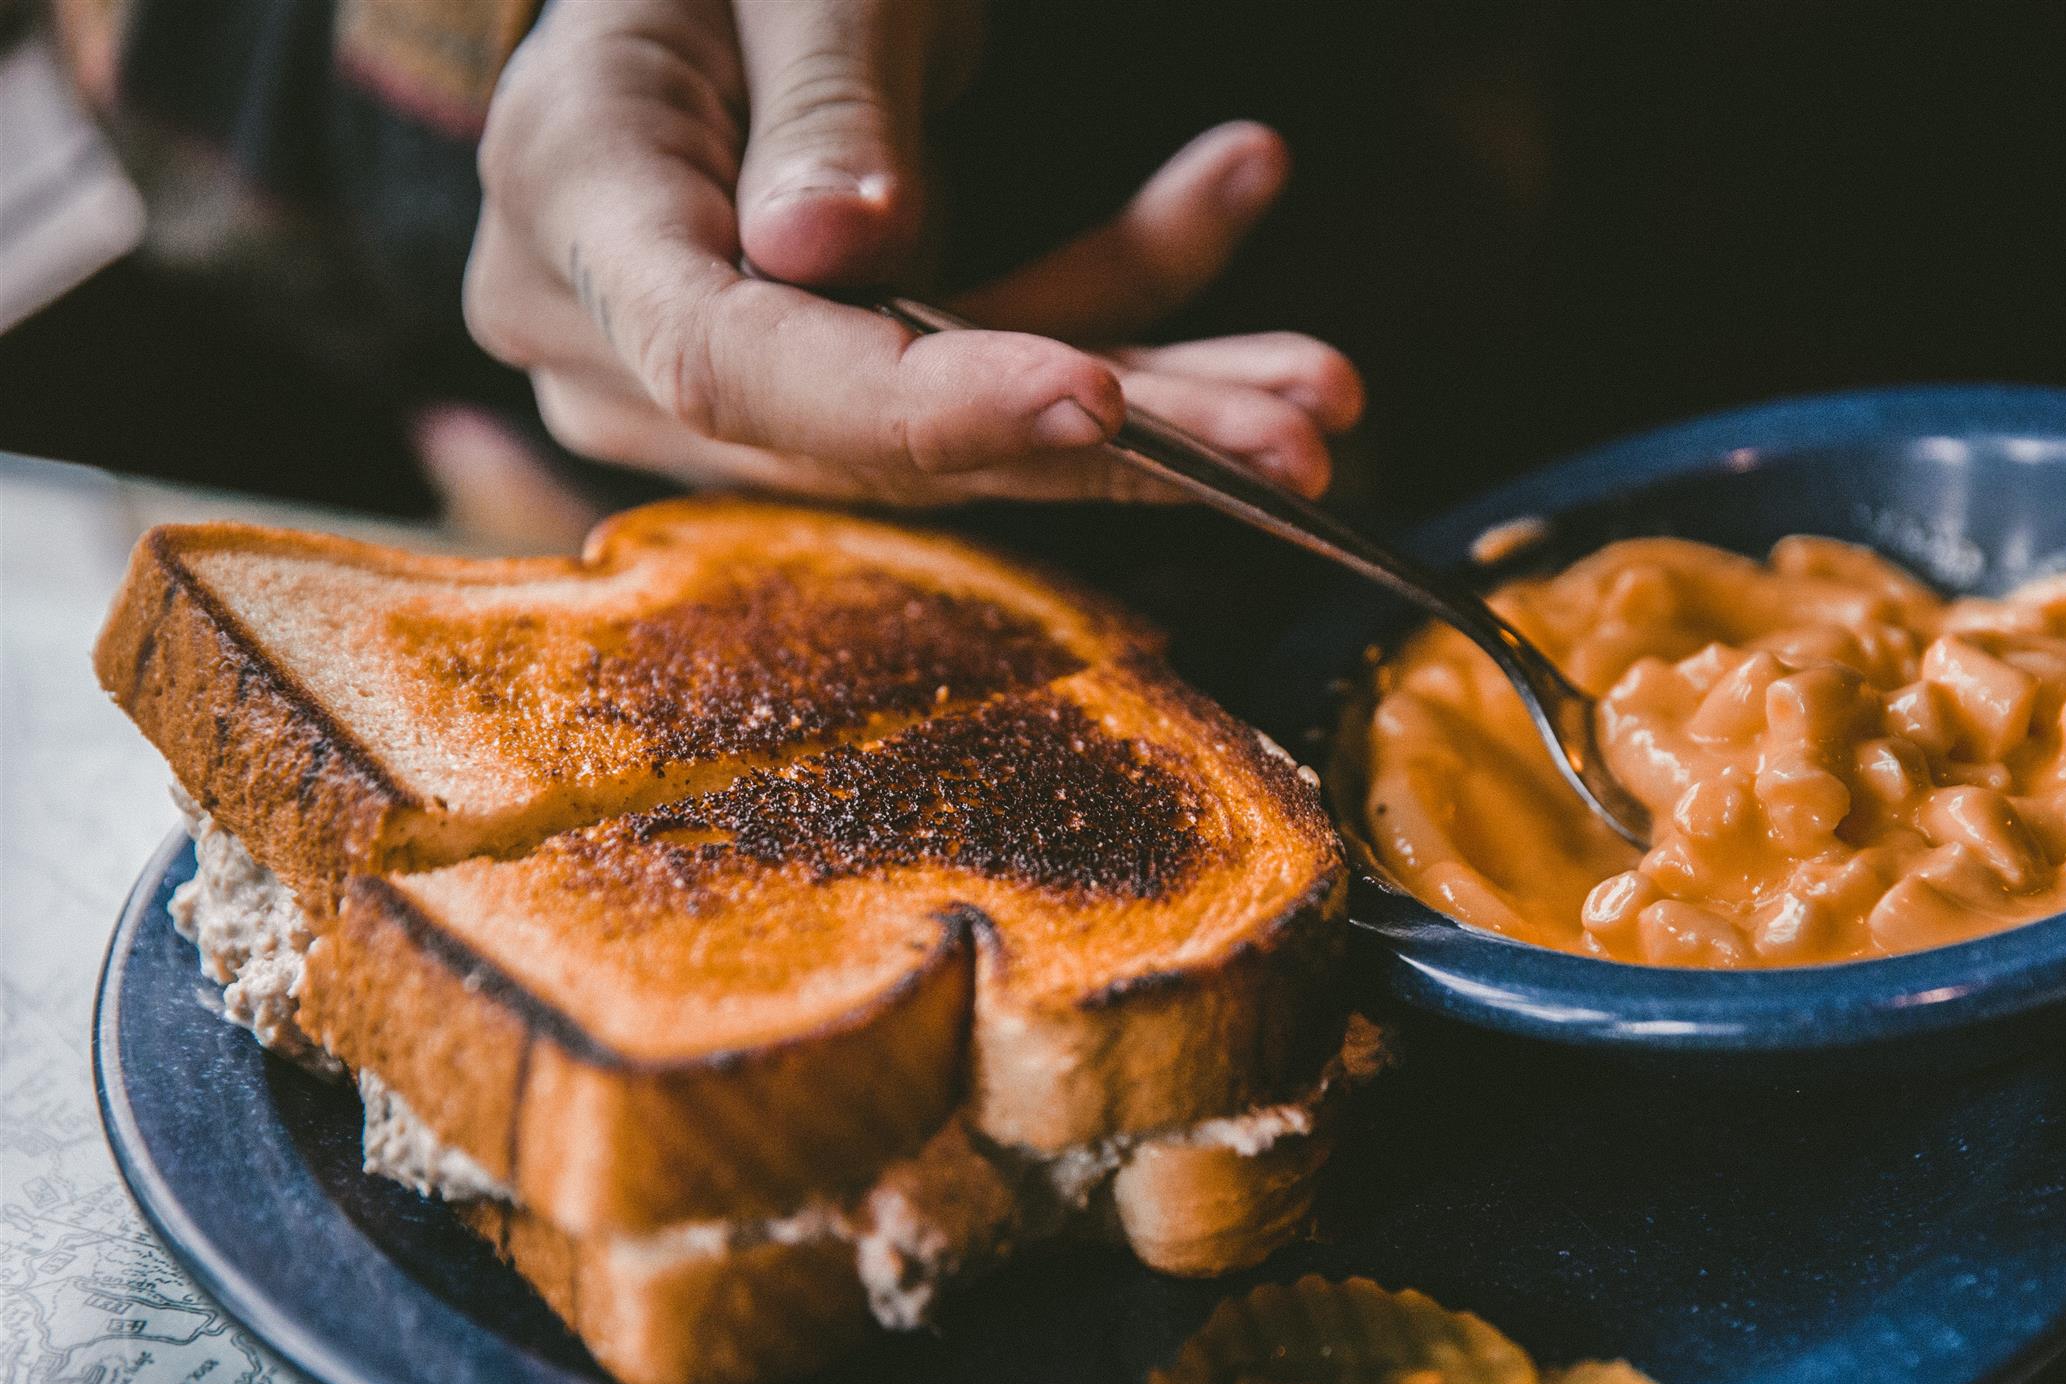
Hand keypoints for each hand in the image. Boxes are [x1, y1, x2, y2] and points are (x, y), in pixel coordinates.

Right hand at [463, 0, 1362, 505]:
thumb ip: (819, 93)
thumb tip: (839, 255)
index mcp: (578, 199)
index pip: (735, 361)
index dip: (926, 405)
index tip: (1102, 398)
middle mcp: (621, 332)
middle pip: (879, 433)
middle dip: (1114, 427)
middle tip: (1303, 423)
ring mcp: (715, 378)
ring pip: (952, 436)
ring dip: (1151, 401)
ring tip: (1314, 384)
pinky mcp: (811, 379)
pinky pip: (968, 378)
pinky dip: (1104, 307)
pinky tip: (1220, 201)